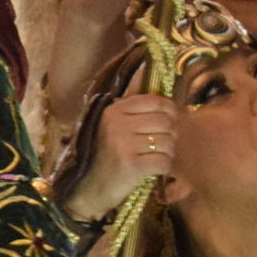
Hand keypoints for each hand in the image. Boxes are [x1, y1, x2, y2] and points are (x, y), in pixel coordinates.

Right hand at [68, 92, 174, 219]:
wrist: (87, 190)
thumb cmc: (104, 155)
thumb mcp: (113, 124)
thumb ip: (131, 100)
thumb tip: (147, 67)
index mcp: (113, 110)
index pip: (155, 101)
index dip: (168, 112)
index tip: (165, 123)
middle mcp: (117, 123)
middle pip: (166, 122)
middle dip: (169, 135)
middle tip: (157, 145)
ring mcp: (123, 144)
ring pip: (168, 142)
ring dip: (166, 153)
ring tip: (152, 158)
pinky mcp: (131, 165)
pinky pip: (164, 161)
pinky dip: (163, 168)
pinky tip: (151, 170)